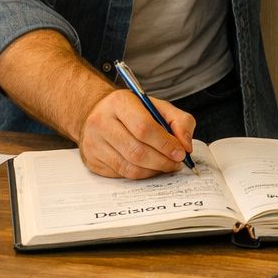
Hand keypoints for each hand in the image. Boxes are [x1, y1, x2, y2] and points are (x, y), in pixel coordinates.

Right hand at [77, 89, 195, 178]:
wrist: (97, 112)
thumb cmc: (130, 110)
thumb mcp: (157, 106)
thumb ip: (179, 121)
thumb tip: (185, 146)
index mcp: (119, 102)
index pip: (144, 128)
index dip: (165, 144)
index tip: (180, 153)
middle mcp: (101, 121)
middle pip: (137, 151)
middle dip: (162, 162)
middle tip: (175, 163)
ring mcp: (93, 142)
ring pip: (129, 167)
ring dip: (153, 171)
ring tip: (164, 166)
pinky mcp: (91, 159)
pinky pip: (121, 175)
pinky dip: (140, 174)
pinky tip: (147, 167)